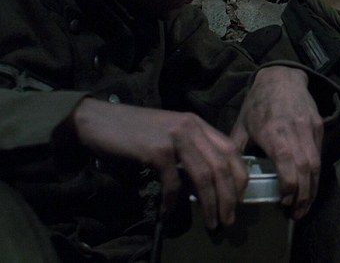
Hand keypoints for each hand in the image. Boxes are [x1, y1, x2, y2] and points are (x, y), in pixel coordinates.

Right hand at [72, 98, 247, 228]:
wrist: (97, 119)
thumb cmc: (133, 130)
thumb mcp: (170, 133)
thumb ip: (191, 148)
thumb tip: (208, 180)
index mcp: (198, 123)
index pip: (231, 149)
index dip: (239, 175)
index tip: (239, 197)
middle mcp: (192, 127)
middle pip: (222, 165)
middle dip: (229, 196)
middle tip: (229, 218)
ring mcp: (175, 138)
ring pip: (204, 175)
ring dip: (210, 203)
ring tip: (212, 222)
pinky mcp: (157, 151)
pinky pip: (173, 183)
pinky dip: (172, 201)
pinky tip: (167, 213)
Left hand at [231, 65, 322, 219]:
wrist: (282, 77)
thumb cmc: (258, 102)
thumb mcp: (242, 124)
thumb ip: (237, 150)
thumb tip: (229, 177)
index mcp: (273, 132)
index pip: (288, 164)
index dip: (290, 187)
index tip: (283, 203)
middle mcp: (295, 131)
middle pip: (307, 169)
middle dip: (304, 196)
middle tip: (296, 214)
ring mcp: (310, 129)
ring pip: (317, 165)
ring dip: (313, 189)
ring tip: (304, 206)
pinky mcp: (319, 127)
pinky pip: (319, 155)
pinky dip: (315, 175)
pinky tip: (309, 187)